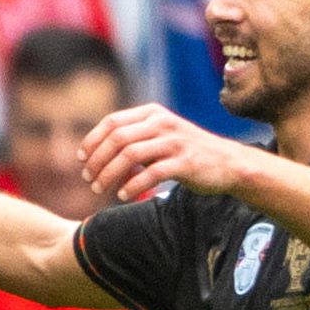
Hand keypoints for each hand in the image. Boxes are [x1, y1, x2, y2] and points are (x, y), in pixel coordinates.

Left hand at [80, 102, 248, 201]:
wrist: (227, 162)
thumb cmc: (186, 152)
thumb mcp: (159, 136)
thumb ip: (133, 139)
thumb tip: (96, 155)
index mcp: (152, 113)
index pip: (112, 122)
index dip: (92, 141)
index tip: (82, 160)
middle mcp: (162, 123)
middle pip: (117, 138)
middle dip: (97, 160)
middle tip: (88, 179)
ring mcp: (174, 141)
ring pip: (130, 154)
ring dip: (110, 174)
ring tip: (100, 189)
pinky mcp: (185, 162)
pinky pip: (151, 173)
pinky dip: (133, 186)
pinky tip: (123, 196)